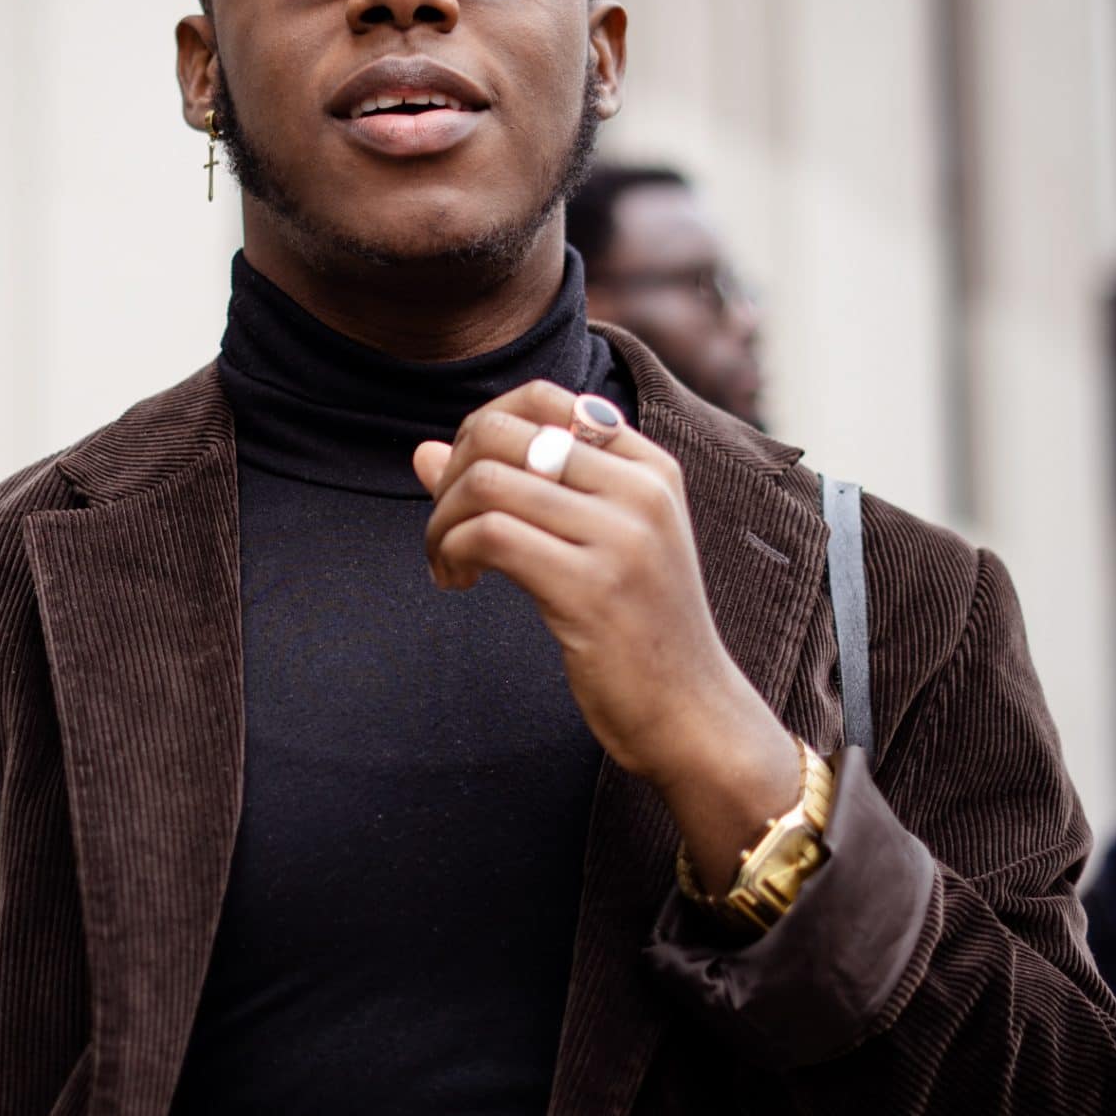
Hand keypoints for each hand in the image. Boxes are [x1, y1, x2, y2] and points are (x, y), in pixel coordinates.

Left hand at [413, 381, 801, 890]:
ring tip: (446, 562)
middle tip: (445, 525)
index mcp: (649, 467)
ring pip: (485, 482)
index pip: (543, 400)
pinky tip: (456, 581)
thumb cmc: (638, 631)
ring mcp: (621, 536)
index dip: (480, 431)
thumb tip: (421, 451)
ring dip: (441, 522)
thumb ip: (519, 489)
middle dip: (449, 474)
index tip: (466, 483)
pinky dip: (451, 552)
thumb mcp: (594, 544)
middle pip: (501, 433)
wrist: (694, 715)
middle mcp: (640, 489)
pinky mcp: (592, 588)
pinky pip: (489, 536)